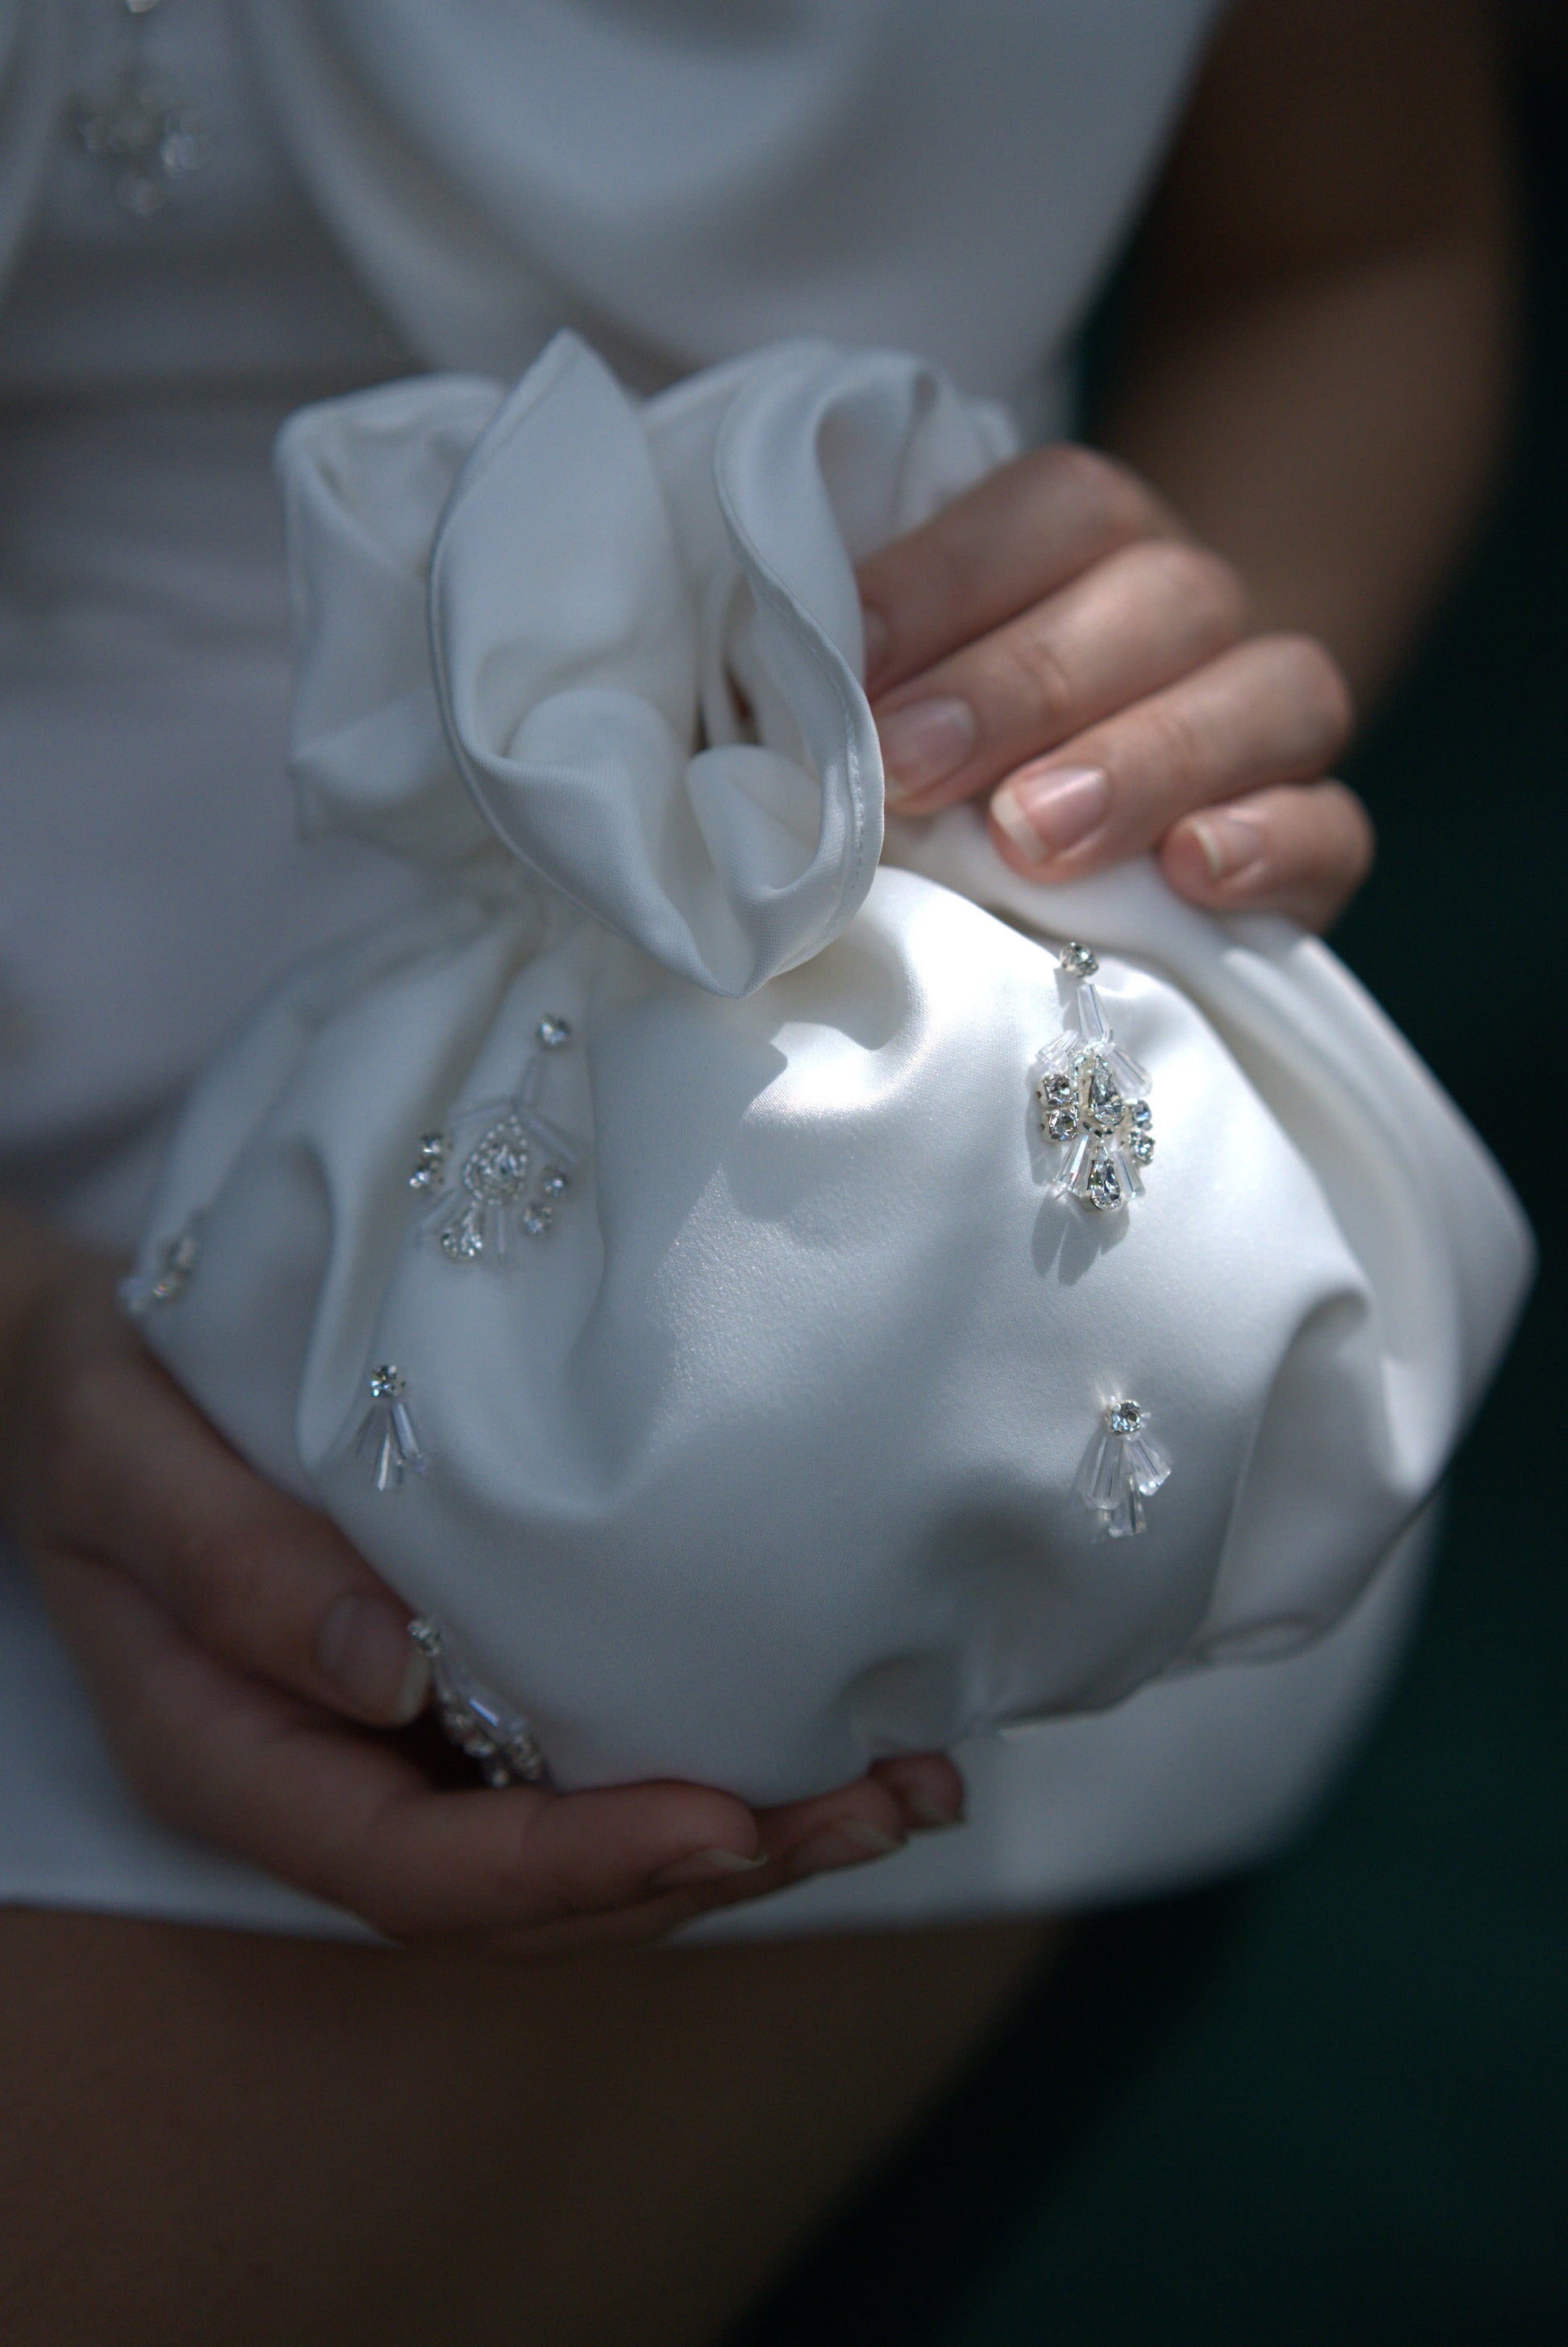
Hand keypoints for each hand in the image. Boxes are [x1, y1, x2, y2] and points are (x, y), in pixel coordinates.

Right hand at [0, 1234, 962, 1953]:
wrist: (80, 1366)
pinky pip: (587, 1752)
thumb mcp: (118, 1456)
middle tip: (881, 1810)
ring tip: (906, 1787)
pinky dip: (714, 1752)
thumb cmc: (89, 1398)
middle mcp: (331, 1775)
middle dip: (710, 1868)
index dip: (574, 1868)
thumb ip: (223, 1562)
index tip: (725, 1820)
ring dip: (748, 1831)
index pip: (415, 1869)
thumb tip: (387, 1664)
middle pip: (528, 1889)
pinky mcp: (460, 1678)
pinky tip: (829, 1719)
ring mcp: (399, 1739)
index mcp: (233, 1754)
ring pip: (579, 1844)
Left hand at [859, 445, 1372, 932]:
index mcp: (1088, 544)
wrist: (1082, 858)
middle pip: (1158, 597)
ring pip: (1272, 692)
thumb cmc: (942, 764)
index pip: (1055, 506)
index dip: (949, 577)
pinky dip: (1272, 843)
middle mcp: (1191, 614)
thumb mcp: (881, 704)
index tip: (847, 671)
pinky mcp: (1316, 848)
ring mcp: (1269, 725)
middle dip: (1024, 684)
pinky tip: (1192, 873)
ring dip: (1145, 759)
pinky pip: (1334, 826)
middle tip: (915, 768)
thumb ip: (848, 683)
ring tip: (1034, 836)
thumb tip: (779, 707)